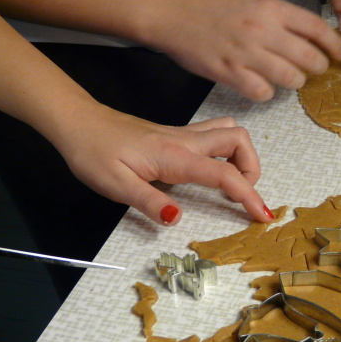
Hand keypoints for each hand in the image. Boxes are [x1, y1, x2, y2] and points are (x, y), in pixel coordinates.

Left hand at [52, 106, 273, 225]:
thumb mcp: (115, 185)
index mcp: (176, 157)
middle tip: (241, 196)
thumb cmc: (93, 153)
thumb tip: (177, 219)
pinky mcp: (177, 135)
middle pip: (239, 141)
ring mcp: (183, 135)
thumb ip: (149, 202)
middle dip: (252, 169)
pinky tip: (212, 170)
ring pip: (230, 132)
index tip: (262, 216)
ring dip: (241, 156)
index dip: (249, 196)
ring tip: (231, 184)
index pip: (225, 175)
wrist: (78, 122)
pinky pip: (215, 134)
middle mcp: (186, 141)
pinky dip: (227, 151)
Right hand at [142, 0, 340, 101]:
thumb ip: (277, 18)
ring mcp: (246, 54)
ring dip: (295, 82)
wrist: (170, 11)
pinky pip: (262, 92)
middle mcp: (262, 30)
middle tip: (314, 69)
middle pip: (309, 58)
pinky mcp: (229, 73)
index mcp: (270, 7)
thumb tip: (303, 36)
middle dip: (318, 67)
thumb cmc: (207, 4)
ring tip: (288, 78)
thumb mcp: (250, 0)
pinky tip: (261, 86)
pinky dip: (266, 93)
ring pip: (291, 78)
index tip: (340, 53)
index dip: (333, 44)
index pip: (316, 28)